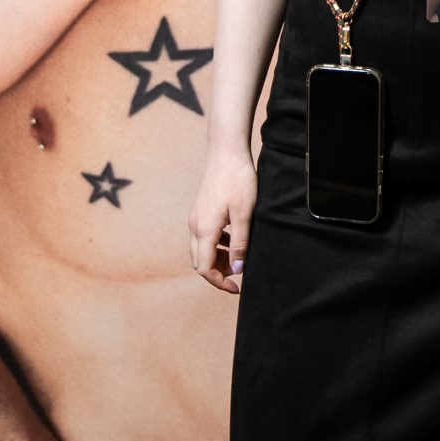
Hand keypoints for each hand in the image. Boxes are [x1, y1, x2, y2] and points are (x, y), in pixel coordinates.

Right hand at [189, 142, 257, 292]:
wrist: (226, 152)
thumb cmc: (238, 181)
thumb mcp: (244, 215)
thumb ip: (240, 244)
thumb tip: (238, 270)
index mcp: (204, 230)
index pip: (204, 268)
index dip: (219, 282)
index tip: (236, 288)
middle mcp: (195, 226)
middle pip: (199, 262)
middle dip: (217, 273)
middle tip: (239, 273)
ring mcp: (196, 218)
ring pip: (201, 250)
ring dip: (217, 259)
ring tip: (239, 257)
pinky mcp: (201, 211)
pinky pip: (204, 237)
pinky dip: (216, 245)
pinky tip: (233, 239)